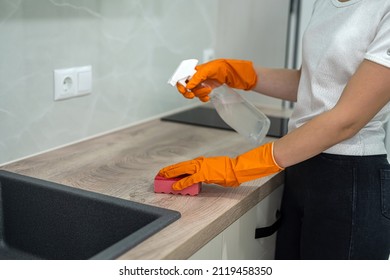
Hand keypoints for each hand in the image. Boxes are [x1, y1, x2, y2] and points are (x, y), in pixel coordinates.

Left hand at [158, 142, 281, 189]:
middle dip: (170, 169)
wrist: (237, 168)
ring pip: (182, 170)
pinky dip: (181, 183)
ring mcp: (201, 168)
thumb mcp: (216, 169)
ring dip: (171, 174)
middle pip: (181, 165)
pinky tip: (175, 187)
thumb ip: (207, 173)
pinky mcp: (203, 175)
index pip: (186, 164)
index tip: (169, 170)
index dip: (176, 167)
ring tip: (162, 177)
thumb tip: (204, 178)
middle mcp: (199, 162)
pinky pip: (189, 180)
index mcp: (202, 161)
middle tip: (161, 172)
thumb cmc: (229, 170)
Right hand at [176, 59, 257, 101]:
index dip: (180, 85)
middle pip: (186, 88)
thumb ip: (197, 77)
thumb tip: (188, 86)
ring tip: (208, 90)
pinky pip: (201, 97)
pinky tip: (208, 96)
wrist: (234, 74)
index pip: (182, 78)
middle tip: (191, 95)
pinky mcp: (208, 89)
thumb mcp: (208, 70)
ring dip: (200, 93)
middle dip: (188, 92)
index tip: (184, 90)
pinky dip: (203, 98)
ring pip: (194, 93)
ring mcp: (202, 84)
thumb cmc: (222, 67)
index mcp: (194, 71)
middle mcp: (197, 78)